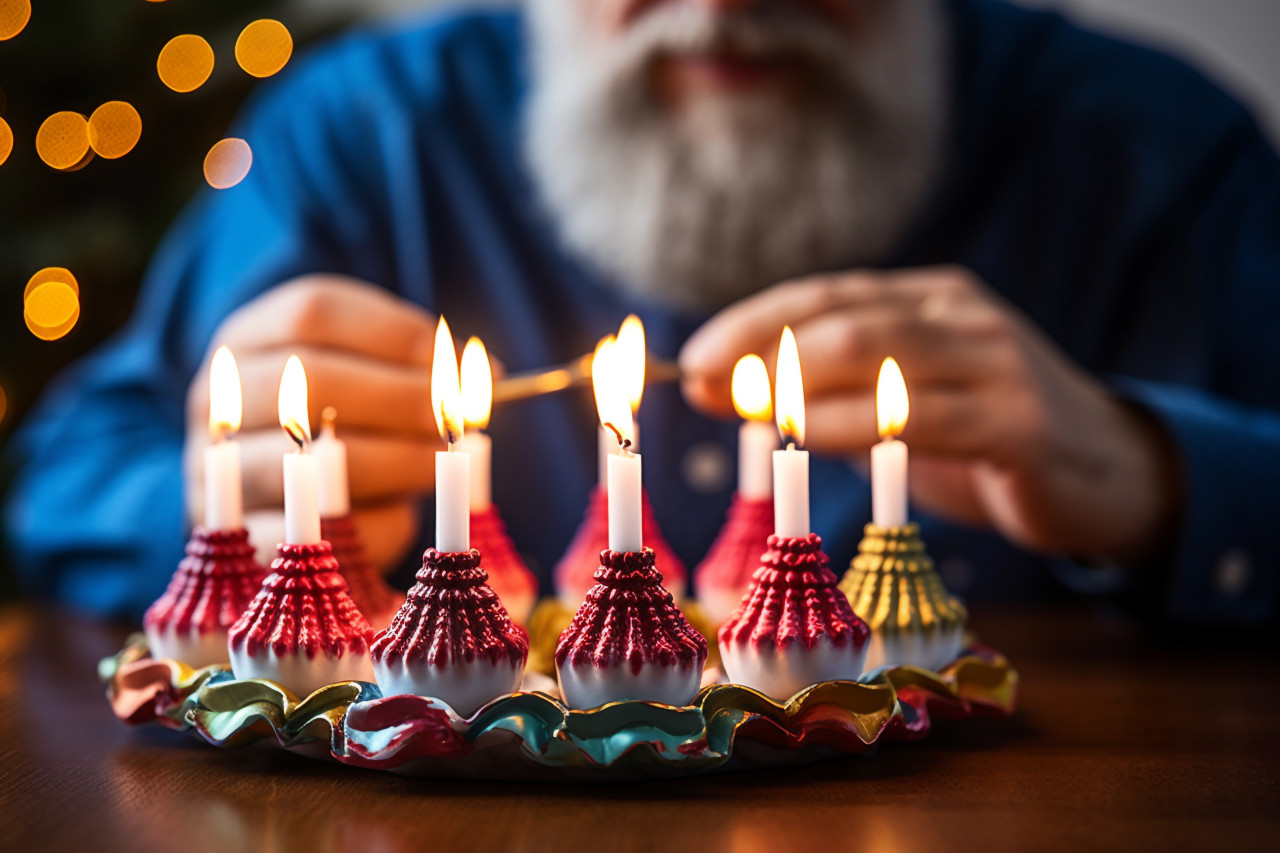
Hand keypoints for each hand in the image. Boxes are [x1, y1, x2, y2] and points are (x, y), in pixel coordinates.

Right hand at [184, 275, 436, 569]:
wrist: (264, 487)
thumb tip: (488, 371)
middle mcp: (213, 397)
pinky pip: (308, 534)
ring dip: (392, 462)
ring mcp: (211, 469)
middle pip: (308, 382)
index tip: (455, 359)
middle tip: (458, 420)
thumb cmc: (335, 417)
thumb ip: (413, 365)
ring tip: (440, 463)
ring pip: (302, 462)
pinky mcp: (238, 536)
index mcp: (248, 336)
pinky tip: (403, 512)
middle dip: (401, 400)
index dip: (394, 333)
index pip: (314, 312)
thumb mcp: (363, 371)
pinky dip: (367, 523)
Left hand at [679, 266, 1181, 564]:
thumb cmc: (984, 438)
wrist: (1105, 474)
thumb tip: (737, 396)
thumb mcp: (903, 406)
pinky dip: (852, 425)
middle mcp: (960, 315)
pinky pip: (919, 418)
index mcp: (929, 299)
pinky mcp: (1019, 421)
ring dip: (796, 384)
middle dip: (761, 350)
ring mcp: (995, 361)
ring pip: (877, 356)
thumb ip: (834, 395)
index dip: (753, 321)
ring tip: (742, 409)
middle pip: (841, 318)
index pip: (825, 294)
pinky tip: (807, 439)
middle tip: (702, 385)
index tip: (695, 355)